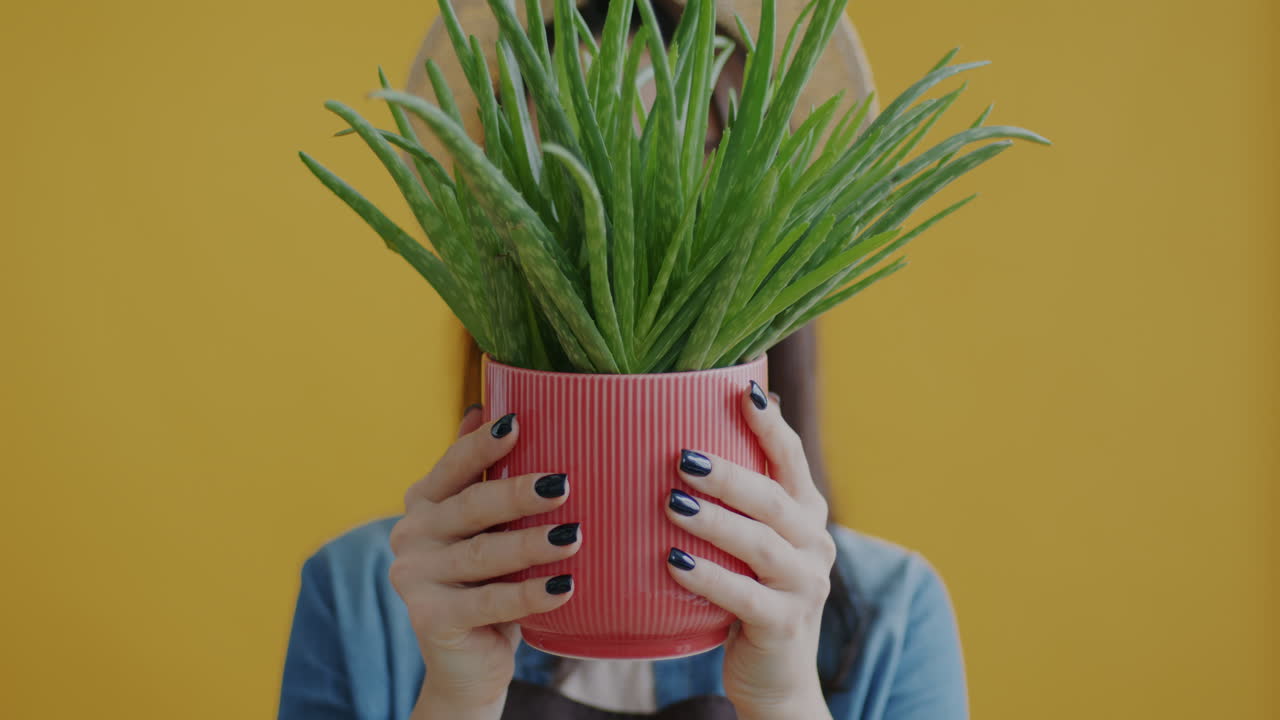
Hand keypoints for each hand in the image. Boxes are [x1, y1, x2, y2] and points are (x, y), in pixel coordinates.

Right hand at [389, 407, 581, 719]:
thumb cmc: (485, 581)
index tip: (518, 423)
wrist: (466, 661)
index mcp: (423, 502)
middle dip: (518, 494)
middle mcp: (410, 534)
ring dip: (532, 545)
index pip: (454, 465)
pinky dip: (531, 595)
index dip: (483, 444)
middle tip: (564, 484)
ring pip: (484, 554)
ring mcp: (414, 577)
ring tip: (574, 536)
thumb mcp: (483, 527)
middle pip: (472, 507)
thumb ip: (479, 474)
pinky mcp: (431, 617)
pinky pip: (490, 602)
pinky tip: (565, 586)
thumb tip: (483, 406)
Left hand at [664, 383, 836, 719]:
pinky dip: (708, 578)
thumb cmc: (748, 595)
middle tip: (681, 458)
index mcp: (806, 514)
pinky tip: (673, 563)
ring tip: (671, 503)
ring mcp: (804, 586)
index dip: (771, 426)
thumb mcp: (748, 545)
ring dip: (714, 521)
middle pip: (774, 499)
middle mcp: (814, 544)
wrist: (776, 678)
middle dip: (728, 475)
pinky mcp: (783, 625)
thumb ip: (733, 502)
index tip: (743, 391)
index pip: (792, 460)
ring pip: (761, 544)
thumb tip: (680, 437)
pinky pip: (745, 596)